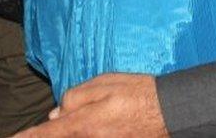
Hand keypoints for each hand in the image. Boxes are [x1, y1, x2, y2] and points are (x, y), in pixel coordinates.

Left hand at [9, 73, 168, 137]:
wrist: (171, 111)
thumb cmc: (137, 93)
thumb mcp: (103, 83)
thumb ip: (75, 96)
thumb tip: (56, 112)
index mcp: (83, 123)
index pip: (45, 134)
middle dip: (49, 133)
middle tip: (63, 120)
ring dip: (71, 130)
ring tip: (102, 112)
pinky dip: (87, 132)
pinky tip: (99, 123)